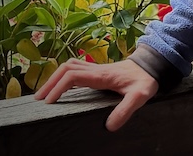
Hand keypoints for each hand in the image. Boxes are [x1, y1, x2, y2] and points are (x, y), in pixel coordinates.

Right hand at [34, 58, 158, 130]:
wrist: (153, 65)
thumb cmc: (146, 79)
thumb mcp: (140, 96)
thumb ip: (126, 110)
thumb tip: (109, 127)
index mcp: (102, 75)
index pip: (73, 75)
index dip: (58, 87)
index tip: (48, 102)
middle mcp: (96, 69)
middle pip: (66, 68)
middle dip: (50, 82)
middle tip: (39, 99)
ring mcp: (97, 67)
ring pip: (70, 65)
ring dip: (55, 77)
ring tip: (45, 94)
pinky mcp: (98, 70)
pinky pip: (76, 68)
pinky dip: (64, 76)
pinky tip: (61, 88)